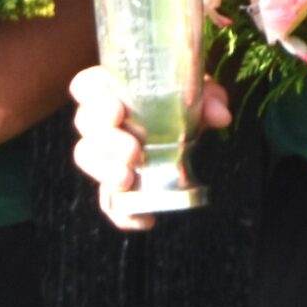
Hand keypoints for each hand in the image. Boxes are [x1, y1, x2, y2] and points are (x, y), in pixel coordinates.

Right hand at [68, 65, 231, 231]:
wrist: (190, 128)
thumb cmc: (186, 99)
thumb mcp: (200, 91)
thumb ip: (209, 97)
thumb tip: (221, 116)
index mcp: (115, 88)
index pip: (86, 86)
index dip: (94, 97)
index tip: (117, 112)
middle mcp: (103, 120)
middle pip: (85, 125)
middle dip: (106, 140)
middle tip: (133, 152)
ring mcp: (105, 153)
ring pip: (86, 158)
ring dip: (103, 171)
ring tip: (127, 180)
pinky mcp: (115, 183)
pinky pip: (107, 201)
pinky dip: (121, 213)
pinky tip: (145, 220)